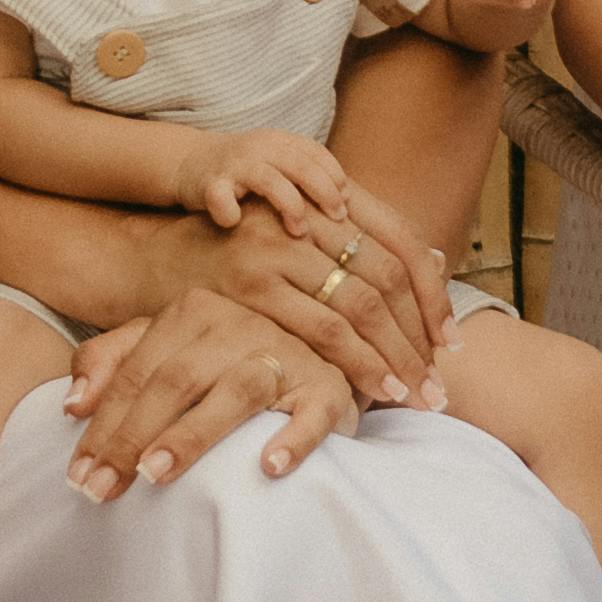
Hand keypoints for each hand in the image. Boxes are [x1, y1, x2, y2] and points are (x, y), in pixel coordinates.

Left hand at [62, 289, 363, 494]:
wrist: (317, 359)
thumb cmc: (226, 364)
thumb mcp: (165, 351)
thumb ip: (112, 362)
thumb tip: (72, 404)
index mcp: (193, 312)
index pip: (137, 373)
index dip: (103, 424)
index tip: (77, 474)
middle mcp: (239, 324)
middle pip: (176, 381)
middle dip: (133, 437)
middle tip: (102, 488)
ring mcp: (287, 353)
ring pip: (236, 390)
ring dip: (194, 434)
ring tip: (157, 474)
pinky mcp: (328, 387)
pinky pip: (313, 411)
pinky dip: (293, 438)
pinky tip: (267, 467)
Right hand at [123, 186, 451, 423]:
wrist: (149, 255)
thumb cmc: (237, 254)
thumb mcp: (301, 239)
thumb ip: (365, 248)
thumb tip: (438, 262)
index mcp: (328, 203)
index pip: (402, 247)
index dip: (432, 298)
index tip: (452, 347)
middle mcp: (306, 220)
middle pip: (385, 281)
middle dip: (415, 342)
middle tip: (437, 390)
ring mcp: (277, 249)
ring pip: (355, 308)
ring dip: (387, 358)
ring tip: (408, 397)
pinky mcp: (249, 286)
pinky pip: (316, 328)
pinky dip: (348, 363)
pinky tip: (361, 391)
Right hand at [175, 125, 354, 235]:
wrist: (190, 163)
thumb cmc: (247, 175)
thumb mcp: (281, 168)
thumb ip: (310, 181)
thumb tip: (354, 212)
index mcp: (282, 143)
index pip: (318, 155)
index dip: (336, 178)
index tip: (349, 206)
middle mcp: (261, 148)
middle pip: (301, 165)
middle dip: (324, 192)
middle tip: (338, 219)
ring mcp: (235, 164)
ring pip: (270, 180)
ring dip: (289, 205)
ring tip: (299, 231)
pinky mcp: (209, 183)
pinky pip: (221, 197)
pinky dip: (230, 212)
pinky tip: (237, 225)